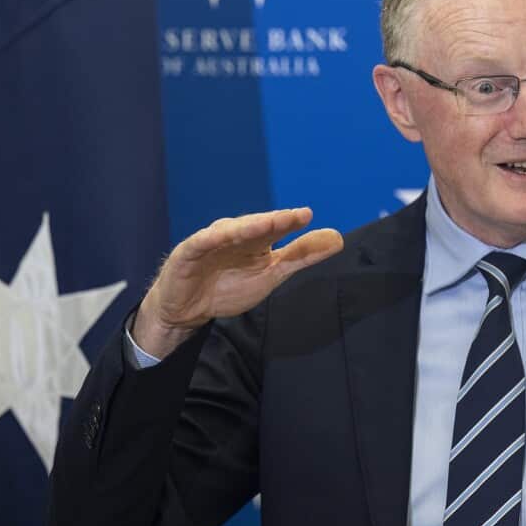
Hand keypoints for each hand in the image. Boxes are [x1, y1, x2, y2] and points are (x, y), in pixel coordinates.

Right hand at [133, 208, 342, 357]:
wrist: (188, 309)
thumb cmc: (228, 287)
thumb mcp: (271, 274)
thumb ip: (302, 256)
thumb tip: (338, 238)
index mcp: (256, 239)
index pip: (275, 228)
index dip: (290, 222)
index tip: (308, 216)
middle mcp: (235, 234)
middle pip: (255, 226)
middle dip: (273, 221)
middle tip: (293, 217)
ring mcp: (211, 241)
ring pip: (230, 231)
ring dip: (247, 226)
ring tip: (266, 223)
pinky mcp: (188, 252)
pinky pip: (201, 243)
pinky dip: (210, 239)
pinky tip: (221, 236)